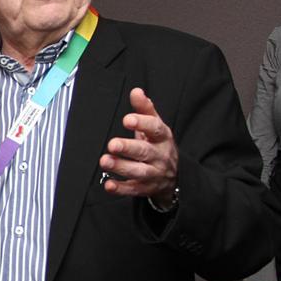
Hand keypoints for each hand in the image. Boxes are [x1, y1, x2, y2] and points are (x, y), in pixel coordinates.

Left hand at [100, 87, 177, 206]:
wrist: (175, 177)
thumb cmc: (159, 146)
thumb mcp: (156, 127)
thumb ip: (145, 109)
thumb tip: (136, 91)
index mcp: (162, 138)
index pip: (155, 129)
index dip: (142, 124)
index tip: (127, 120)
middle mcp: (160, 156)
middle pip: (145, 152)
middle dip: (128, 148)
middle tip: (112, 144)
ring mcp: (153, 174)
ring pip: (139, 172)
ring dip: (121, 167)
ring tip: (105, 161)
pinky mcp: (145, 188)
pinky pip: (133, 189)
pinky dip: (120, 188)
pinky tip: (108, 184)